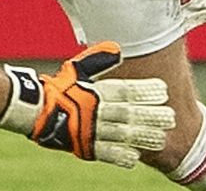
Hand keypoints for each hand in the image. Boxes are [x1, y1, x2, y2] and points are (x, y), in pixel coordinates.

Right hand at [0, 43, 174, 167]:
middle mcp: (94, 111)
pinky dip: (119, 156)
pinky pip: (104, 153)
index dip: (144, 90)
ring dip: (142, 137)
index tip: (163, 90)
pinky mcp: (83, 147)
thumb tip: (117, 49)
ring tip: (160, 138)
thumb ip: (98, 60)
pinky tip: (135, 158)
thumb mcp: (77, 69)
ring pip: (121, 134)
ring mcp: (89, 130)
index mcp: (95, 91)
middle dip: (150, 115)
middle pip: (128, 114)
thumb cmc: (59, 88)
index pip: (124, 90)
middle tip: (171, 117)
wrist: (34, 109)